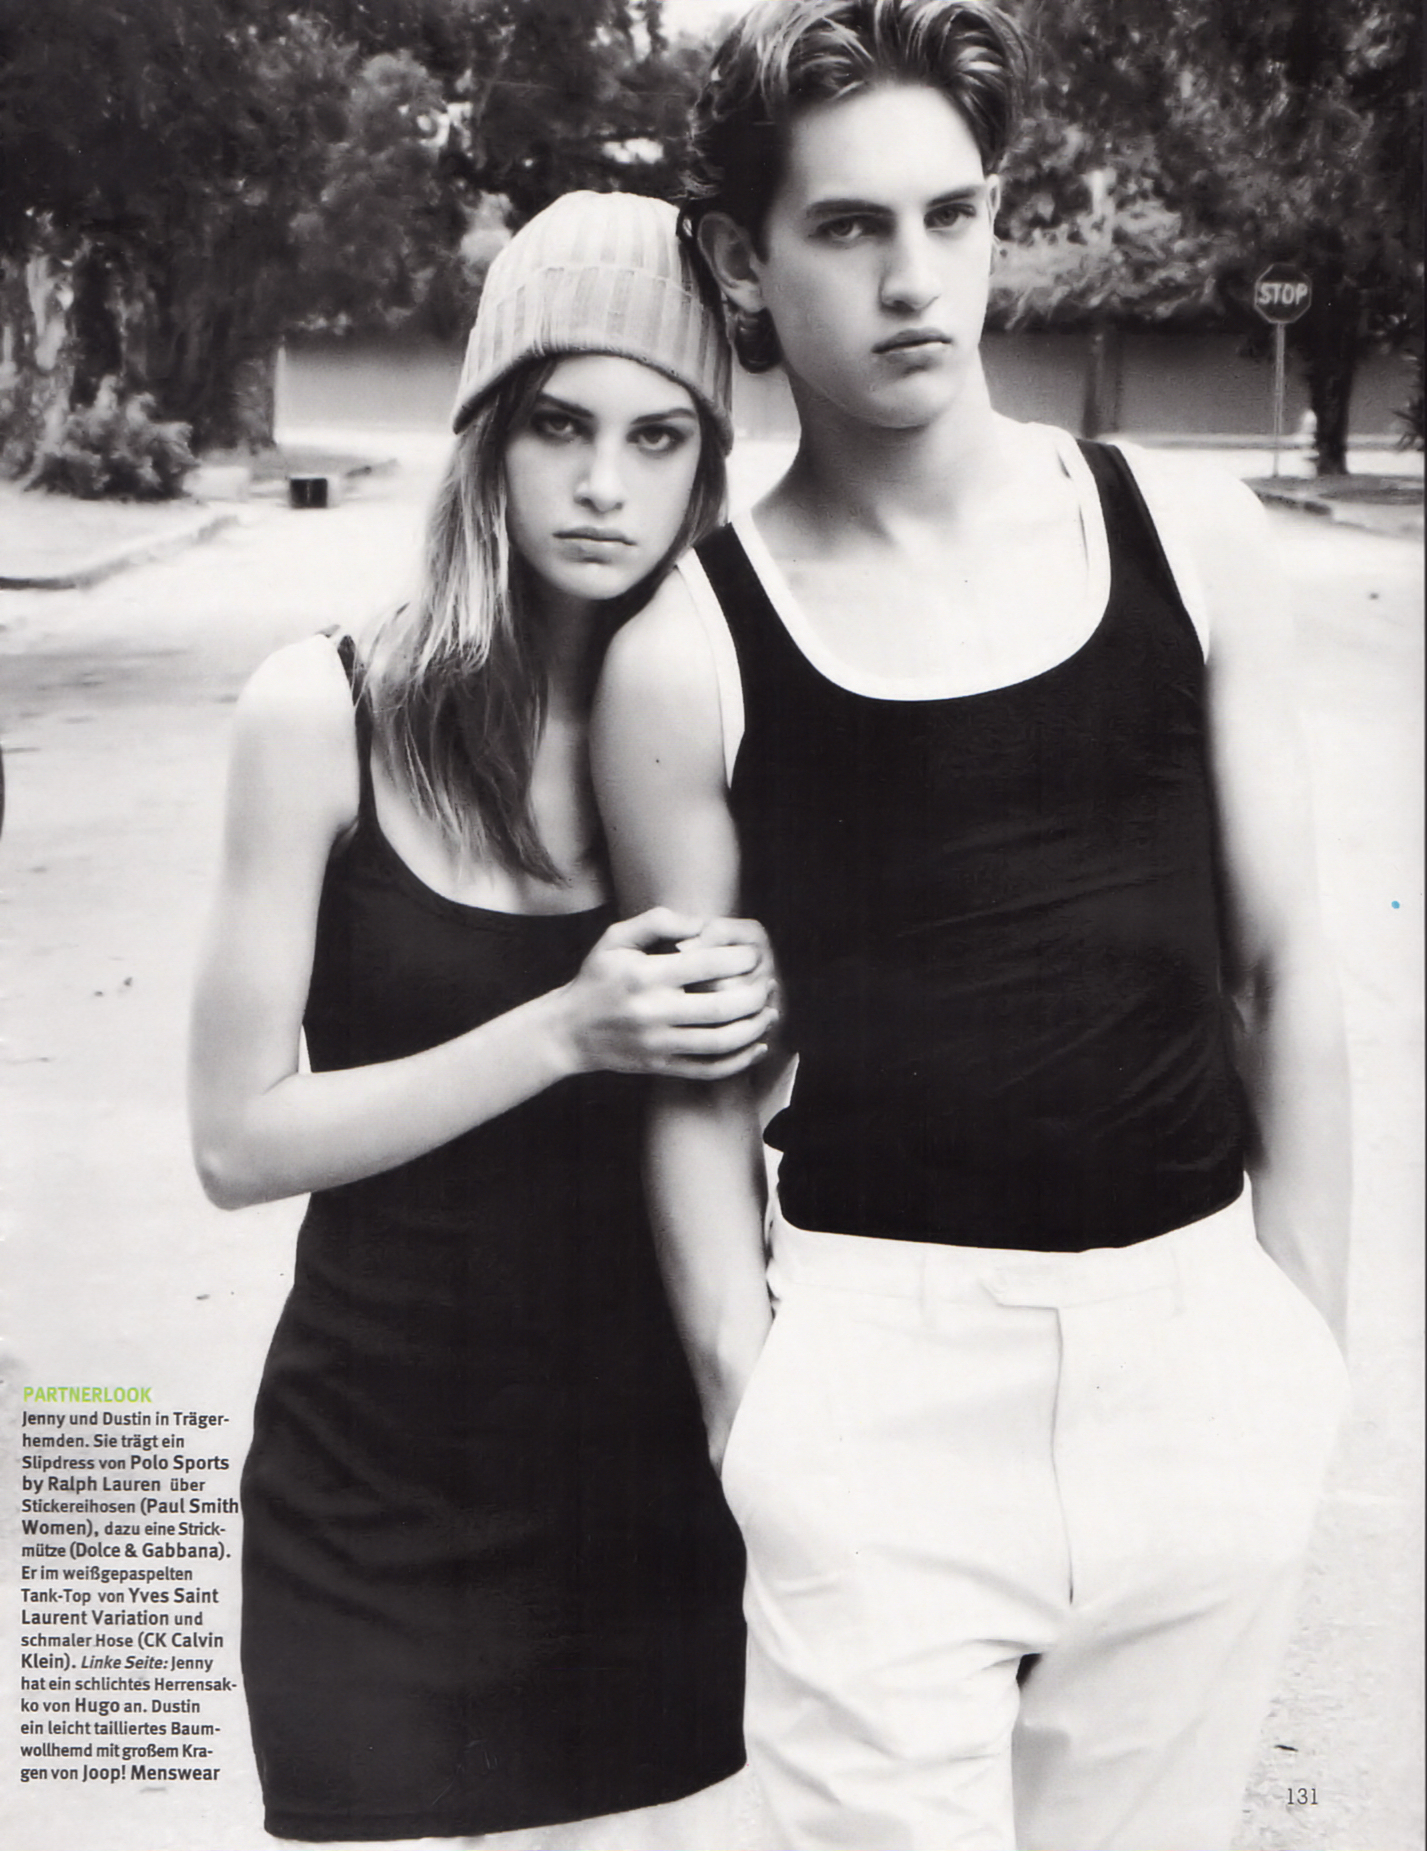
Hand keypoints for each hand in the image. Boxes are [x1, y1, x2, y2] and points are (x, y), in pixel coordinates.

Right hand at [561, 907, 776, 1079]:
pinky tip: (757, 1045)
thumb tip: (702, 924)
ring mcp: (659, 1043)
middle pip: (721, 1006)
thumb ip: (658, 921)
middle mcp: (653, 1011)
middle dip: (755, 994)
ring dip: (755, 1027)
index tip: (753, 954)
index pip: (706, 965)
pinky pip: (709, 1069)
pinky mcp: (662, 1066)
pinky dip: (740, 1060)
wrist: (568, 1031)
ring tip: (769, 1012)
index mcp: (645, 975)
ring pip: (721, 1041)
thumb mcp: (616, 939)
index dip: (739, 958)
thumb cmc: (597, 978)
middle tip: (768, 983)